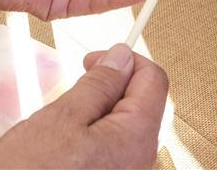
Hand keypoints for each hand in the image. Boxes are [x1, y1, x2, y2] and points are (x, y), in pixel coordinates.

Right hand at [0, 44, 167, 168]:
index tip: (96, 60)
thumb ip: (99, 84)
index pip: (154, 79)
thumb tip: (122, 58)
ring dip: (101, 111)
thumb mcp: (62, 118)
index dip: (126, 60)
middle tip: (77, 85)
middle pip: (143, 102)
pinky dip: (96, 134)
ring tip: (66, 119)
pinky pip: (115, 147)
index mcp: (136, 138)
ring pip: (127, 125)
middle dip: (112, 86)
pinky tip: (67, 141)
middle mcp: (140, 159)